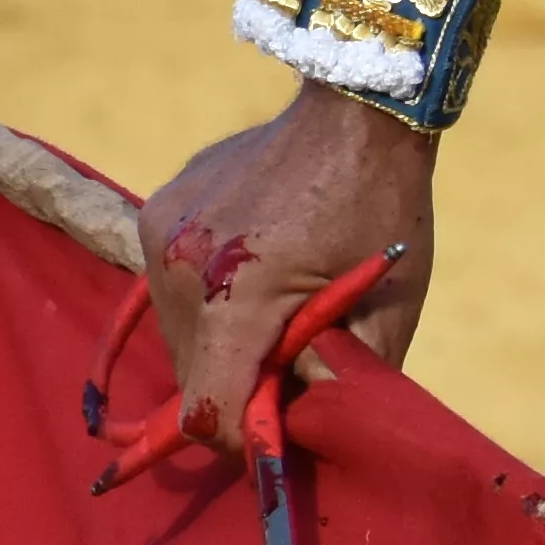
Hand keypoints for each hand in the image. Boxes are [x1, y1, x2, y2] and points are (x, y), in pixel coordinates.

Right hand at [136, 79, 440, 447]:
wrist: (358, 105)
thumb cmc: (385, 205)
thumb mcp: (389, 303)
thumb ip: (345, 380)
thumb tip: (312, 435)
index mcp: (237, 296)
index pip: (208, 409)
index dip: (242, 439)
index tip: (277, 438)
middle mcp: (180, 268)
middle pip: (190, 375)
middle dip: (236, 389)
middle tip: (289, 374)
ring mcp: (159, 234)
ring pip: (177, 333)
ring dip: (220, 343)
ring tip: (277, 311)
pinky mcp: (155, 211)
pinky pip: (171, 285)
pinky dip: (208, 298)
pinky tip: (257, 267)